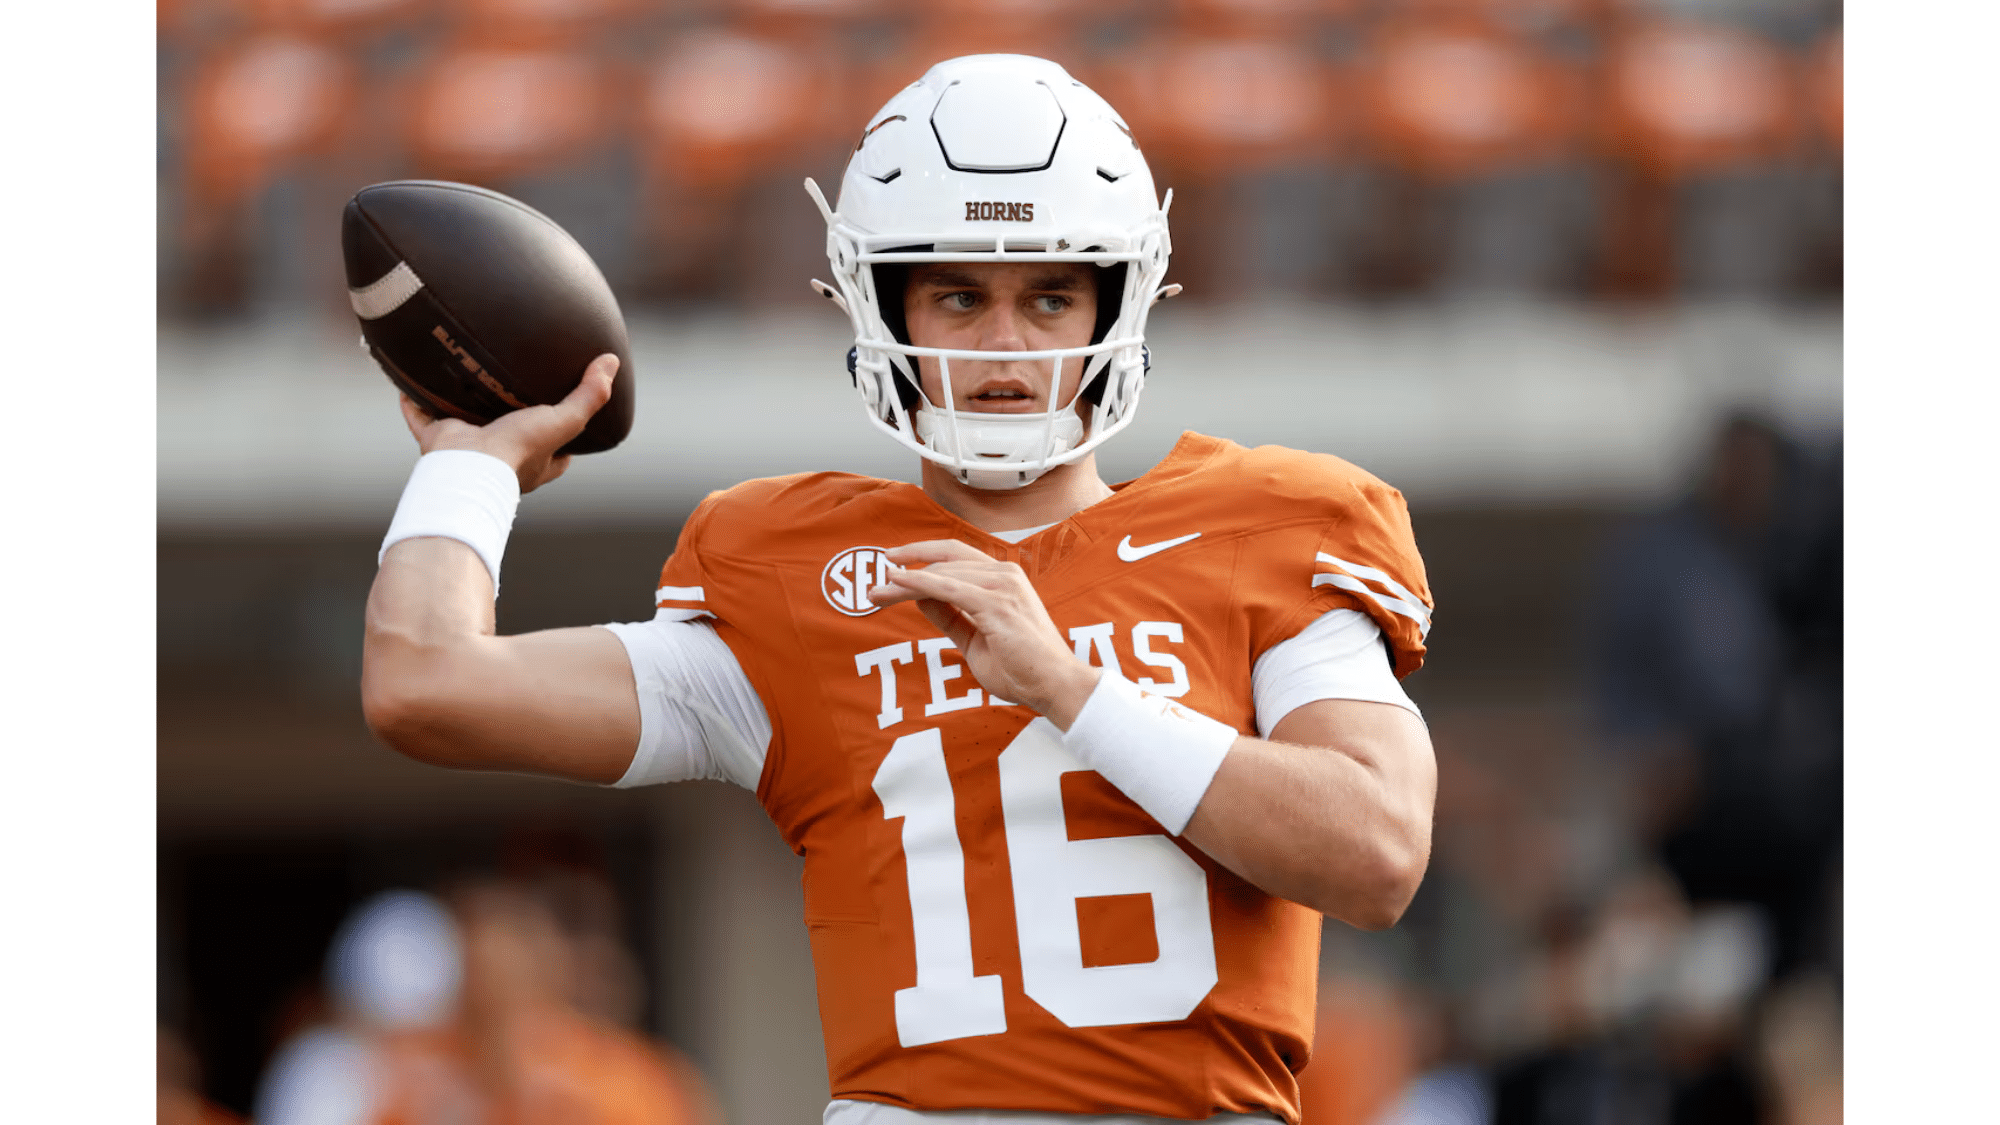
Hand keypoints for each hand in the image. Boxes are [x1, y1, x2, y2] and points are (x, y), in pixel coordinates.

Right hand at [400, 354, 618, 493]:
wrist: (468, 467)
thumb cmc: (519, 450)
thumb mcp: (564, 422)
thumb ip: (589, 396)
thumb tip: (611, 363)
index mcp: (533, 460)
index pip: (557, 451)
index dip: (563, 433)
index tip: (566, 411)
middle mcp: (501, 456)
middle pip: (508, 432)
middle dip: (508, 415)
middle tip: (510, 386)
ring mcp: (468, 447)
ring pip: (465, 423)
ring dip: (462, 405)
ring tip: (464, 376)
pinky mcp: (438, 440)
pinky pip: (422, 418)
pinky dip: (414, 404)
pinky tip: (410, 383)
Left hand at [868, 540, 1101, 726]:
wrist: (1054, 686)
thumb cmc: (1022, 668)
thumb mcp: (975, 639)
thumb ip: (950, 616)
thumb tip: (920, 598)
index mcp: (1003, 580)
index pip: (955, 558)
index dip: (922, 557)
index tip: (892, 565)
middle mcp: (1004, 574)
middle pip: (944, 559)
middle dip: (907, 566)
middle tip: (874, 580)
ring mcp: (1002, 586)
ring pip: (941, 573)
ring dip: (904, 581)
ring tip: (876, 593)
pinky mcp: (995, 603)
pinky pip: (947, 588)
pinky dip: (918, 584)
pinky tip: (896, 585)